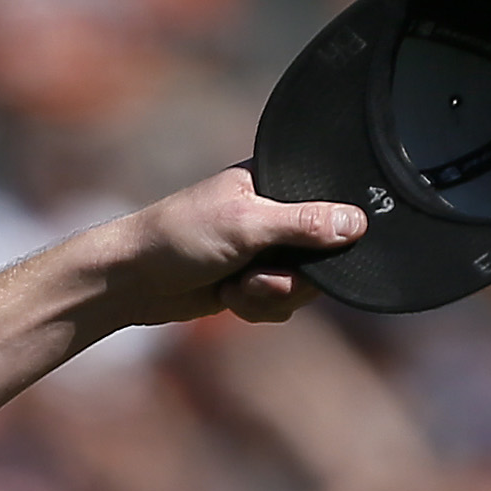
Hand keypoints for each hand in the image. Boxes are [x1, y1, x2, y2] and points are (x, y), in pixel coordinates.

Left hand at [71, 169, 372, 333]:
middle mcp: (276, 213)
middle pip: (324, 253)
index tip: (306, 252)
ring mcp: (265, 250)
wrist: (131, 282)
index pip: (332, 203)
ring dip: (269, 295)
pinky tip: (228, 298)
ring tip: (235, 287)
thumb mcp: (246, 225)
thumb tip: (359, 223)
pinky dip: (257, 309)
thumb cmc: (178, 238)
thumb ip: (304, 224)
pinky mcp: (252, 281)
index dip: (330, 233)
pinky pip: (281, 304)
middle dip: (291, 277)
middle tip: (258, 277)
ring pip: (303, 285)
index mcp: (276, 181)